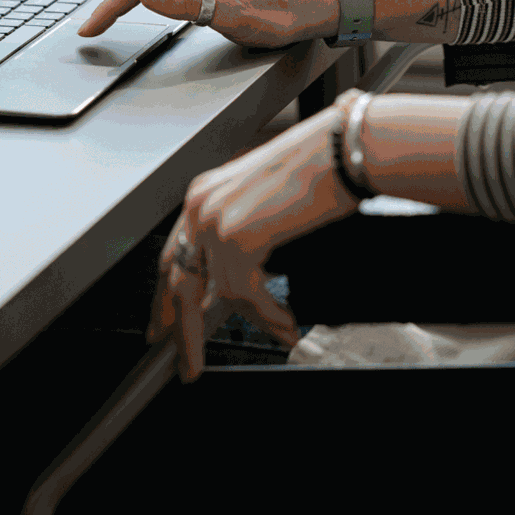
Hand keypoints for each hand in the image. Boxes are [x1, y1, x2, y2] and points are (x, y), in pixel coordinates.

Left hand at [150, 92, 361, 381]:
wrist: (347, 150)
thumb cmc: (326, 164)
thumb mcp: (273, 195)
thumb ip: (252, 227)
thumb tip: (255, 268)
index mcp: (206, 193)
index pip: (175, 253)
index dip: (169, 295)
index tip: (167, 322)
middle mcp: (202, 205)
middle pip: (179, 282)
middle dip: (183, 330)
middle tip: (185, 364)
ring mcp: (215, 222)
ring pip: (219, 295)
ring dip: (256, 320)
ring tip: (283, 330)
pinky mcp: (237, 239)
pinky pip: (247, 295)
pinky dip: (270, 314)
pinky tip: (288, 321)